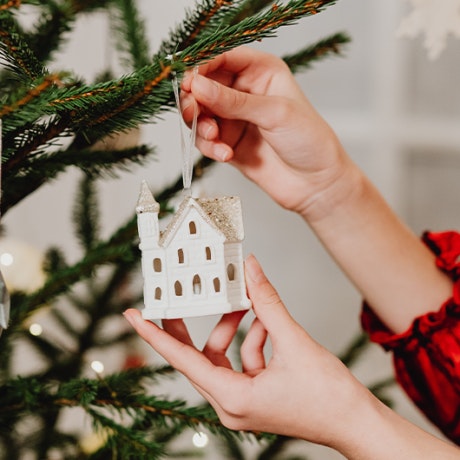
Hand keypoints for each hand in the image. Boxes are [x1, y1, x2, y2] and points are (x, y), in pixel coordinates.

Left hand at [124, 255, 372, 447]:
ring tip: (254, 308)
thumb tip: (252, 271)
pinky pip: (242, 362)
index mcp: (233, 398)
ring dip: (236, 329)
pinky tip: (269, 325)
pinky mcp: (255, 396)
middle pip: (198, 357)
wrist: (356, 423)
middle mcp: (231, 405)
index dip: (155, 335)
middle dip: (194, 326)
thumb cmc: (329, 397)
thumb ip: (269, 303)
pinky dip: (252, 340)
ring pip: (223, 356)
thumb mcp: (295, 342)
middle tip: (180, 300)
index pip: (182, 360)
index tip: (133, 316)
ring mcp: (242, 403)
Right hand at [180, 46, 351, 217]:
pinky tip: (225, 154)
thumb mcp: (274, 114)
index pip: (223, 57)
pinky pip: (206, 140)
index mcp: (261, 72)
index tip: (190, 81)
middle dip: (195, 100)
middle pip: (204, 86)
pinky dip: (210, 147)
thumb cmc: (309, 141)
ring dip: (201, 126)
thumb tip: (198, 86)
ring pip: (201, 114)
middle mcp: (245, 92)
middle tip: (193, 112)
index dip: (202, 66)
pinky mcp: (229, 143)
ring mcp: (235, 119)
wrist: (315, 183)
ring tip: (214, 137)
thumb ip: (234, 101)